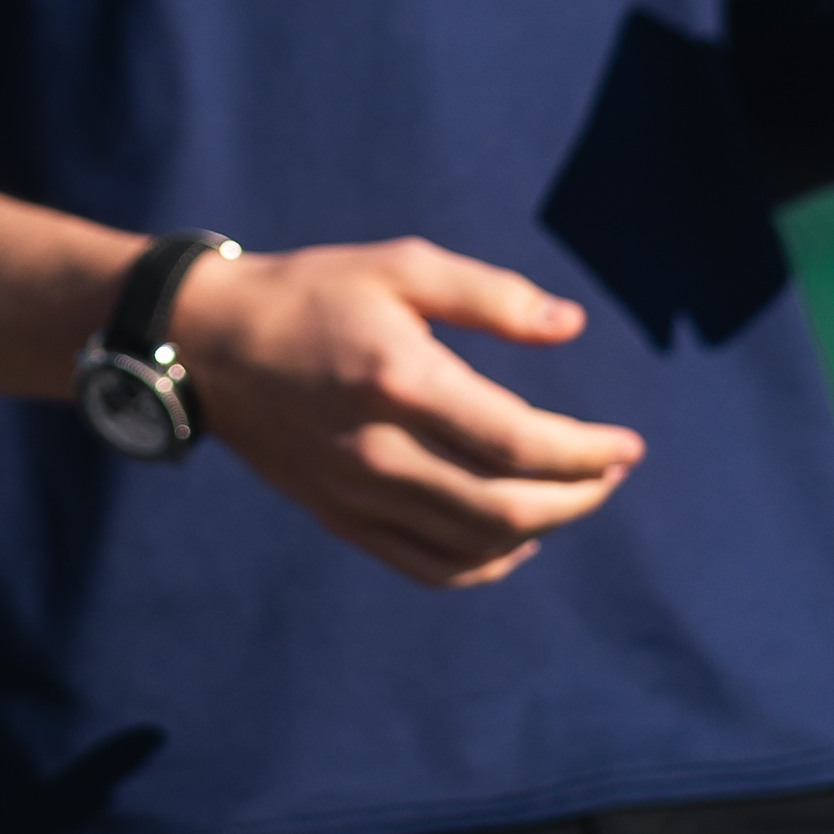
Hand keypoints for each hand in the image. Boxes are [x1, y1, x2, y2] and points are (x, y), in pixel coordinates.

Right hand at [174, 240, 645, 589]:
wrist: (206, 342)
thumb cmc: (311, 292)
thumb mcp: (399, 267)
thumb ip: (490, 296)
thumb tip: (569, 327)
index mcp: (401, 381)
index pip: (519, 443)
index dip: (587, 453)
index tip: (627, 446)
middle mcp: (379, 450)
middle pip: (506, 507)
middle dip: (577, 497)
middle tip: (610, 473)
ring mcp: (356, 494)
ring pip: (472, 544)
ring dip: (539, 529)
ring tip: (571, 497)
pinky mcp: (338, 517)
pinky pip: (425, 566)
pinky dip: (482, 566)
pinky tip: (512, 543)